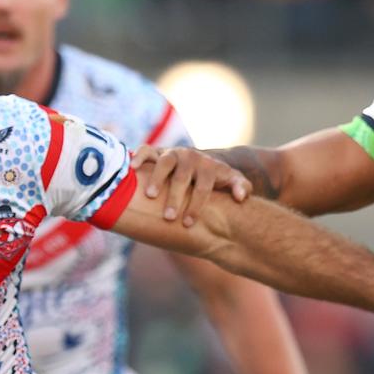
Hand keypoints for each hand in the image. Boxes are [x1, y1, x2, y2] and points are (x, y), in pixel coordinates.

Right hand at [131, 144, 249, 226]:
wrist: (204, 162)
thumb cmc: (217, 180)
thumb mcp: (233, 182)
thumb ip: (242, 188)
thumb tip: (240, 197)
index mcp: (209, 167)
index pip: (203, 187)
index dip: (197, 205)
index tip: (188, 224)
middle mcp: (191, 158)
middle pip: (182, 177)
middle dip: (175, 198)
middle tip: (169, 217)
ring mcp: (174, 153)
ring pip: (164, 162)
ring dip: (157, 178)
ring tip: (150, 196)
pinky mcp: (159, 151)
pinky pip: (147, 150)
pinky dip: (139, 156)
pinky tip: (132, 168)